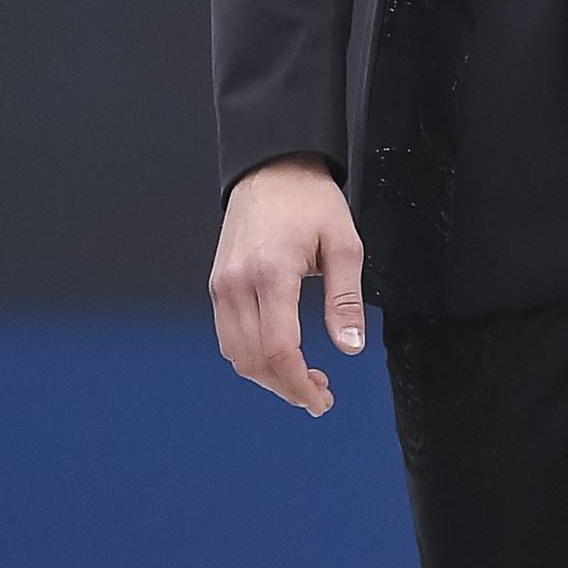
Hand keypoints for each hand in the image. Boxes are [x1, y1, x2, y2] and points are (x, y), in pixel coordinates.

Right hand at [209, 156, 365, 413]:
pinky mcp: (217, 285)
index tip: (322, 400)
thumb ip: (346, 299)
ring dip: (267, 376)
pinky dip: (252, 356)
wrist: (271, 167)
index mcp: (271, 274)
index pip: (278, 350)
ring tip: (303, 377)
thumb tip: (350, 346)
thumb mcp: (344, 244)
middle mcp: (237, 284)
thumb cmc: (309, 199)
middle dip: (286, 388)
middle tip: (319, 395)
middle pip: (252, 361)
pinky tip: (280, 355)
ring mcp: (221, 285)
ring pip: (235, 354)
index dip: (299, 385)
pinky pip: (228, 336)